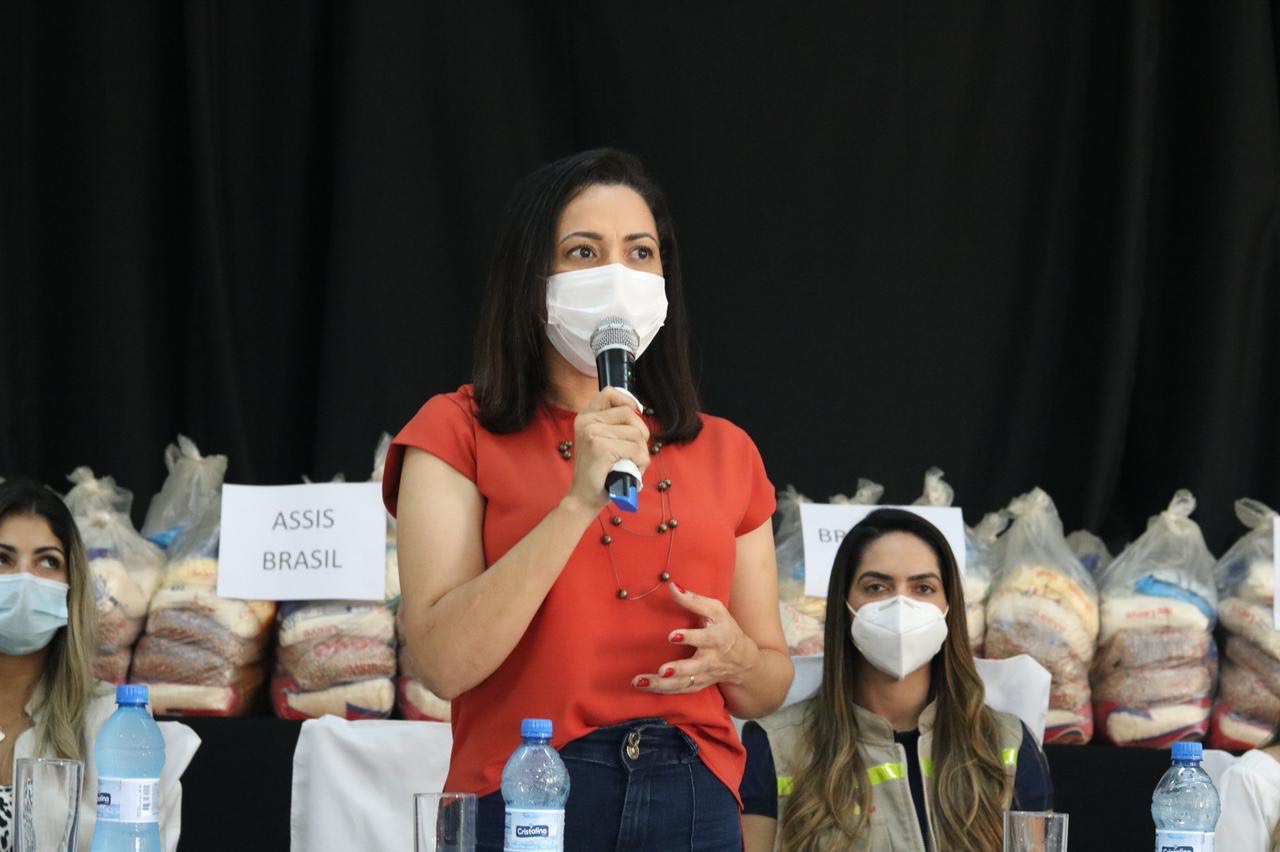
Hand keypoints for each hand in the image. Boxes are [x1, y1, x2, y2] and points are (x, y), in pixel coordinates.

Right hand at [562, 387, 650, 512]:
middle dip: (640, 433)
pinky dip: (640, 463)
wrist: (584, 497)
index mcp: (585, 417)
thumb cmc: (599, 471)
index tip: (635, 412)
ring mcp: (593, 433)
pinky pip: (635, 449)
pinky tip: (630, 471)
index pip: (609, 393)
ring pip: (636, 434)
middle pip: (629, 414)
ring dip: (641, 453)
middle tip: (634, 451)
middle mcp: (586, 422)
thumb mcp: (602, 440)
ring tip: (629, 465)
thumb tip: (636, 409)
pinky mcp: (601, 447)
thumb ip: (614, 424)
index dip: (627, 400)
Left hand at [631, 583, 761, 693]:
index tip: (672, 636)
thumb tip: (672, 586)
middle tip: (663, 670)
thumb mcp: (716, 610)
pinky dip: (661, 691)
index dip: (689, 637)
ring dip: (662, 684)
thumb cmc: (726, 629)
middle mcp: (710, 660)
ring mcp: (703, 675)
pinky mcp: (697, 685)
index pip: (704, 639)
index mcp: (717, 638)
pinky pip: (678, 691)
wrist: (742, 661)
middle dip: (679, 669)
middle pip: (694, 667)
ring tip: (641, 682)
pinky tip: (644, 687)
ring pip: (683, 683)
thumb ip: (694, 599)